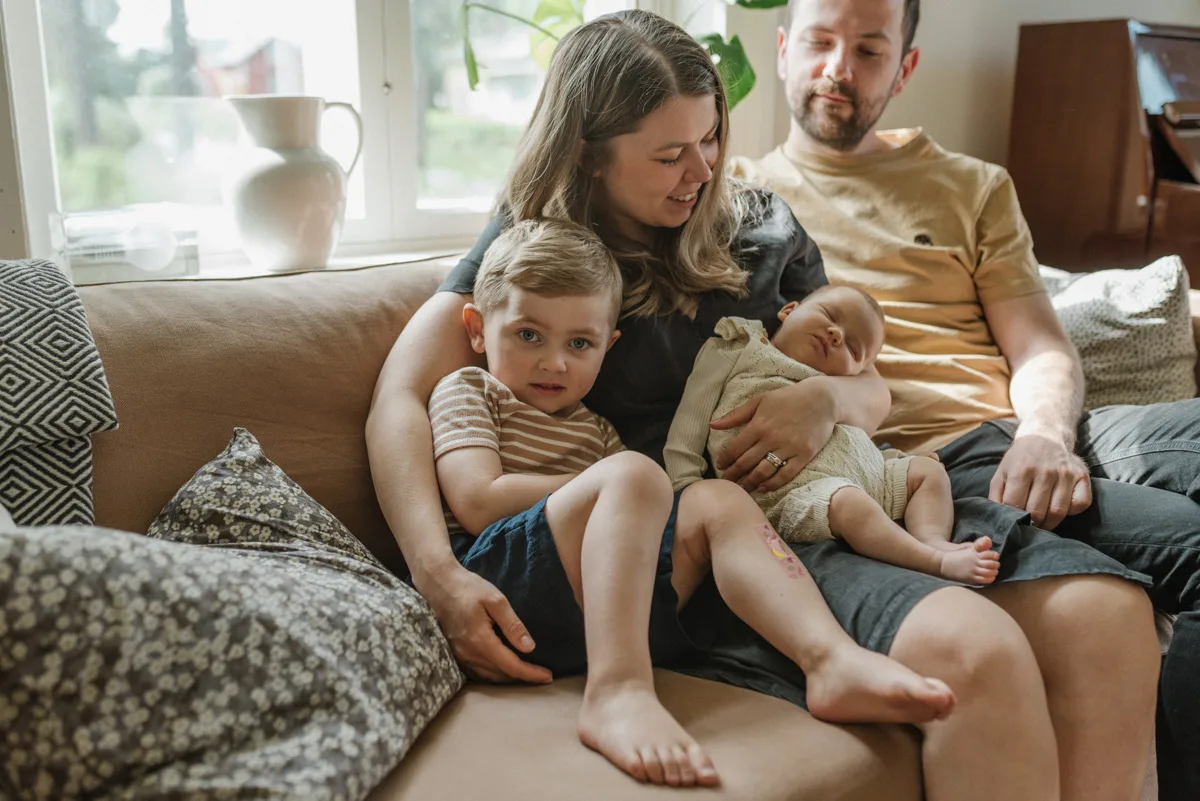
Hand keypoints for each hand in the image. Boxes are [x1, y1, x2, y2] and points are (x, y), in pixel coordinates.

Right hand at [417, 562, 552, 684]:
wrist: (438, 584)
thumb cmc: (468, 588)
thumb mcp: (495, 600)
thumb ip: (512, 625)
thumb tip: (529, 648)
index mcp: (480, 641)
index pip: (510, 666)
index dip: (530, 674)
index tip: (548, 677)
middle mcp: (468, 653)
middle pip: (500, 675)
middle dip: (523, 678)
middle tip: (542, 677)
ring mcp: (458, 655)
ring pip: (488, 676)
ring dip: (508, 678)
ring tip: (527, 675)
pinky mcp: (454, 653)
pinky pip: (476, 672)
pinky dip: (493, 675)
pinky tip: (503, 670)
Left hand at [713, 379, 836, 493]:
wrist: (822, 399)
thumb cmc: (788, 398)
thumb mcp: (760, 400)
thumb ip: (736, 415)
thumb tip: (712, 425)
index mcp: (759, 424)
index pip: (735, 448)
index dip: (725, 459)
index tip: (720, 465)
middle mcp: (772, 438)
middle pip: (746, 463)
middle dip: (733, 475)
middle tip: (726, 482)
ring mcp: (789, 447)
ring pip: (763, 471)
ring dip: (750, 483)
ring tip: (742, 488)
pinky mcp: (804, 455)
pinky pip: (785, 474)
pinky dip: (772, 484)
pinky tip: (763, 487)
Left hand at [989, 429, 1091, 529]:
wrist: (1044, 437)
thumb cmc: (1020, 460)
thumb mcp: (1001, 474)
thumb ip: (996, 496)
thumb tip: (997, 519)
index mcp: (1021, 471)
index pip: (1015, 505)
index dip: (1013, 519)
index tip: (1015, 523)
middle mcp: (1045, 471)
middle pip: (1037, 512)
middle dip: (1031, 524)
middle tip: (1029, 526)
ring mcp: (1065, 474)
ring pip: (1058, 512)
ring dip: (1049, 523)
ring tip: (1042, 522)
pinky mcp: (1081, 476)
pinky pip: (1081, 504)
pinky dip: (1072, 512)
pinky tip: (1061, 507)